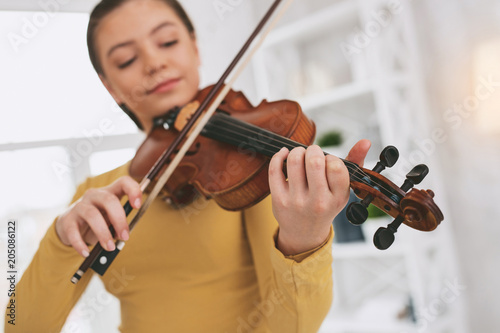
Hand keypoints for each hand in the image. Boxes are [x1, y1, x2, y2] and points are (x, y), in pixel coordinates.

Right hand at [55, 176, 142, 257]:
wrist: (69, 227)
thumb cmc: (96, 222)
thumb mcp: (110, 220)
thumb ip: (119, 225)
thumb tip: (123, 236)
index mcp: (109, 192)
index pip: (123, 182)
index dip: (133, 190)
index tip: (137, 206)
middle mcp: (94, 195)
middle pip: (109, 200)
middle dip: (119, 220)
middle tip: (125, 237)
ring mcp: (79, 206)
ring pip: (92, 215)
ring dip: (103, 233)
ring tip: (110, 247)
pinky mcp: (67, 219)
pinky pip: (73, 231)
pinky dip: (81, 244)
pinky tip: (86, 252)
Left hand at [268, 140, 370, 254]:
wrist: (304, 233)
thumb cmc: (325, 205)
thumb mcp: (342, 190)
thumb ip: (354, 163)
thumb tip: (366, 141)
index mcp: (337, 198)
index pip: (336, 166)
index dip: (331, 158)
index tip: (327, 162)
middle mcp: (318, 202)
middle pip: (314, 161)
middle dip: (313, 150)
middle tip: (312, 153)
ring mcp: (297, 202)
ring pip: (294, 161)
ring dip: (297, 151)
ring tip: (300, 155)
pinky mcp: (279, 200)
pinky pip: (275, 170)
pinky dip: (279, 156)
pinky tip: (284, 154)